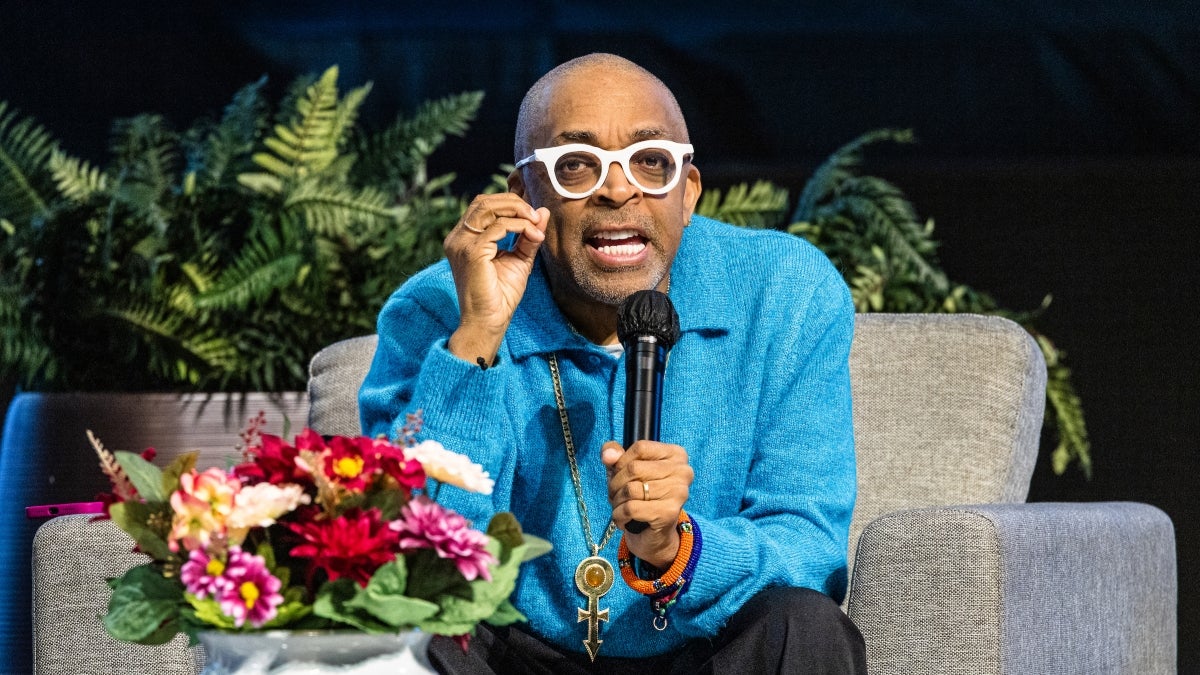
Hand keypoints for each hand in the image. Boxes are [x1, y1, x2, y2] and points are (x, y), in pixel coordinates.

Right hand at [444, 193, 548, 363]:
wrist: (489, 322)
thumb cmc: (500, 296)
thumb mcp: (518, 259)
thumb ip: (527, 235)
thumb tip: (542, 212)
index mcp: (463, 238)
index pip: (483, 205)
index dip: (510, 203)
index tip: (534, 216)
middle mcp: (458, 238)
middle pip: (484, 201)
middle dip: (514, 203)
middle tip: (536, 216)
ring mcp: (462, 244)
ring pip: (489, 208)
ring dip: (517, 211)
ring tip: (535, 223)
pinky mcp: (472, 252)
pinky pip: (499, 227)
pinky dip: (520, 226)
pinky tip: (533, 236)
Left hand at [601, 440, 692, 568]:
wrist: (653, 534)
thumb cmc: (639, 496)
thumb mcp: (624, 469)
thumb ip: (614, 455)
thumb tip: (608, 456)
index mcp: (676, 455)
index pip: (640, 447)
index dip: (621, 462)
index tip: (618, 474)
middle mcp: (683, 471)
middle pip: (634, 468)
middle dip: (615, 484)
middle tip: (615, 495)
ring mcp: (679, 492)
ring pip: (631, 489)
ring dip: (616, 501)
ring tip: (619, 507)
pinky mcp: (669, 512)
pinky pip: (631, 508)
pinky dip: (619, 515)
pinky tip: (623, 519)